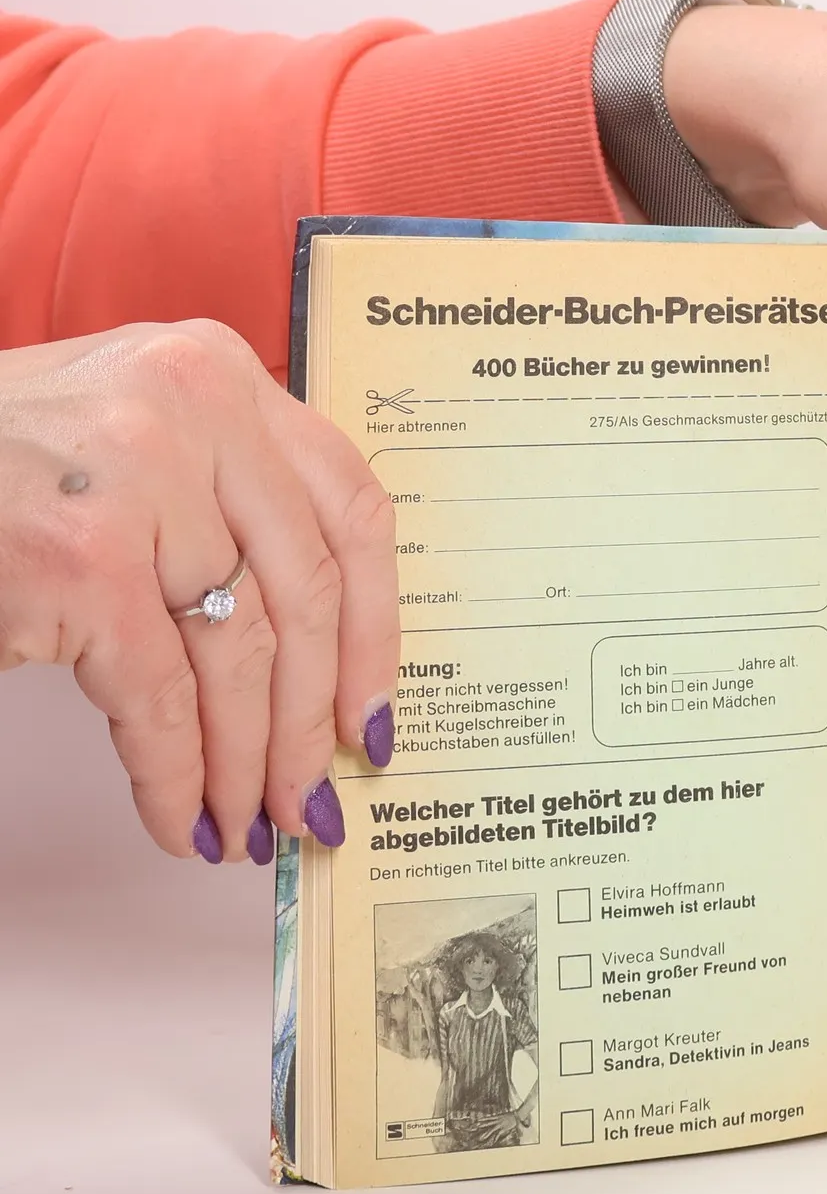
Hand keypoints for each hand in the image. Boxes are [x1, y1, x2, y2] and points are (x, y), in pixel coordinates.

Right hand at [0, 321, 399, 858]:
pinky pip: (161, 699)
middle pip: (307, 588)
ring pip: (241, 651)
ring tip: (248, 821)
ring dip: (249, 761)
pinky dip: (177, 776)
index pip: (349, 506)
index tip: (374, 704)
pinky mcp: (84, 564)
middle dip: (314, 715)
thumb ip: (222, 491)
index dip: (375, 624)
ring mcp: (143, 483)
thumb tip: (309, 645)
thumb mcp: (134, 434)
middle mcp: (197, 410)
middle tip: (314, 792)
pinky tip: (183, 818)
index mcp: (220, 373)